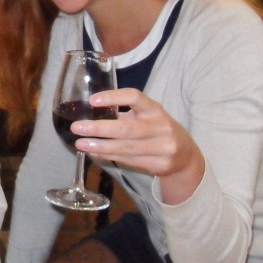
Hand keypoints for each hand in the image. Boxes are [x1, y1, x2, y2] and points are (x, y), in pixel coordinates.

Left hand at [71, 88, 205, 204]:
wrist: (185, 155)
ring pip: (126, 148)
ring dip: (100, 146)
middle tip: (77, 127)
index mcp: (155, 109)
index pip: (135, 97)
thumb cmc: (157, 129)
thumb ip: (123, 114)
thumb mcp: (147, 116)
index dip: (113, 97)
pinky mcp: (160, 165)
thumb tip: (88, 113)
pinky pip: (129, 160)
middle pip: (126, 128)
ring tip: (80, 143)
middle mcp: (161, 127)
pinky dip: (109, 156)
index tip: (92, 100)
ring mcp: (163, 147)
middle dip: (99, 128)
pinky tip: (94, 153)